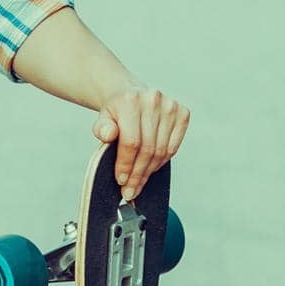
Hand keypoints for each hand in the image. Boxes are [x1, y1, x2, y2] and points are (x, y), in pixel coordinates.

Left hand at [93, 81, 190, 201]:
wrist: (129, 94)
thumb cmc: (115, 112)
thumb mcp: (103, 118)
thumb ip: (102, 128)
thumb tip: (107, 135)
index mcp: (130, 101)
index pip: (131, 142)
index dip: (127, 165)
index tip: (121, 181)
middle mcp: (153, 100)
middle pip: (148, 149)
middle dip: (138, 174)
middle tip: (130, 191)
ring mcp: (170, 106)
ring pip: (162, 151)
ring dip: (150, 171)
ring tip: (139, 183)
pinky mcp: (182, 113)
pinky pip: (173, 146)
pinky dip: (162, 162)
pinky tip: (151, 168)